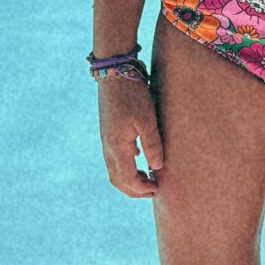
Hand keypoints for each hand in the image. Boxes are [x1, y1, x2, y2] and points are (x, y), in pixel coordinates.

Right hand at [99, 74, 164, 196]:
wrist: (114, 73)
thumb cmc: (132, 95)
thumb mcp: (147, 120)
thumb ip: (152, 145)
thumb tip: (157, 167)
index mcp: (117, 148)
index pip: (128, 179)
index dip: (142, 189)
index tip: (157, 190)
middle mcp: (108, 148)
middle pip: (118, 180)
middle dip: (134, 190)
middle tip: (153, 191)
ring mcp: (106, 140)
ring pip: (115, 170)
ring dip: (130, 179)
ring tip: (148, 179)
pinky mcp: (108, 133)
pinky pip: (114, 158)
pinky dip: (127, 166)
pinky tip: (141, 159)